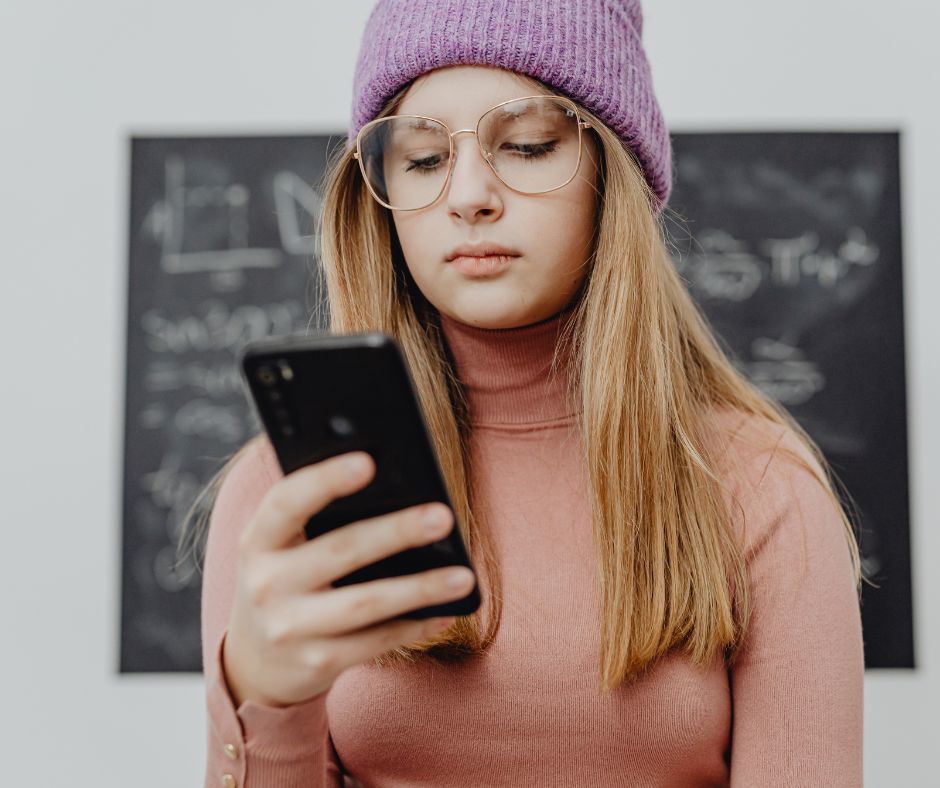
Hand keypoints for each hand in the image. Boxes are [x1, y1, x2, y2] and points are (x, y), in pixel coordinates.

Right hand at [222, 451, 474, 708]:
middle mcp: (266, 583)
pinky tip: (447, 611)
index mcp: (258, 540)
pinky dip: (415, 625)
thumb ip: (318, 515)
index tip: (367, 462)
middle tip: (442, 516)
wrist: (255, 662)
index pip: (287, 502)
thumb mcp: (282, 546)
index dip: (325, 480)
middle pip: (340, 550)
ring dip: (419, 588)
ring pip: (365, 604)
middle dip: (395, 532)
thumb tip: (396, 483)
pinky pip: (376, 642)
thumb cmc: (286, 579)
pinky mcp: (316, 663)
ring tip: (463, 575)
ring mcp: (290, 628)